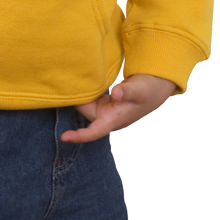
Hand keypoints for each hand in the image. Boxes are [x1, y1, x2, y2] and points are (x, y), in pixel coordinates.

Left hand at [61, 74, 176, 142]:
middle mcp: (108, 118)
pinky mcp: (105, 103)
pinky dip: (86, 93)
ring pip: (87, 106)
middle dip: (77, 101)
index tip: (65, 137)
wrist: (154, 88)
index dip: (80, 136)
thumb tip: (115, 93)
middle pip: (86, 113)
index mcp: (115, 120)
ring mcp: (106, 111)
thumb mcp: (139, 90)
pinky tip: (83, 83)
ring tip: (74, 82)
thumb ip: (126, 92)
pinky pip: (91, 100)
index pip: (95, 131)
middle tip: (71, 83)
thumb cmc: (148, 91)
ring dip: (82, 96)